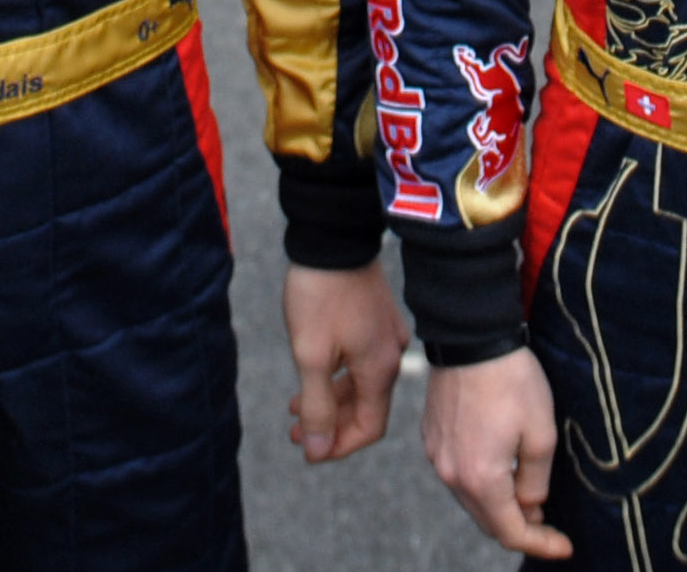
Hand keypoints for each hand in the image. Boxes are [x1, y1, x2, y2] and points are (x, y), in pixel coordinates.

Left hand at [283, 261, 407, 462]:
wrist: (331, 236)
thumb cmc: (320, 295)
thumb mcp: (311, 356)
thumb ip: (317, 406)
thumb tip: (319, 449)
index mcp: (380, 368)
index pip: (369, 427)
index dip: (339, 446)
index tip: (308, 450)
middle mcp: (390, 354)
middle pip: (367, 408)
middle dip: (331, 425)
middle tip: (296, 432)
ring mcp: (385, 333)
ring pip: (361, 383)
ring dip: (331, 400)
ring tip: (295, 407)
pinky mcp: (376, 317)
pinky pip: (361, 361)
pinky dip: (338, 376)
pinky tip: (314, 373)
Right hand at [421, 346, 570, 557]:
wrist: (471, 335)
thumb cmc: (512, 381)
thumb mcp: (541, 433)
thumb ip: (536, 480)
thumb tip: (530, 506)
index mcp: (480, 479)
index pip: (510, 532)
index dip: (540, 544)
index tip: (565, 546)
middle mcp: (452, 474)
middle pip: (488, 520)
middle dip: (520, 526)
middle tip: (548, 521)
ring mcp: (437, 455)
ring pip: (471, 498)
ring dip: (499, 503)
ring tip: (527, 490)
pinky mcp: (431, 437)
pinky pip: (457, 473)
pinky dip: (480, 481)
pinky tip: (499, 465)